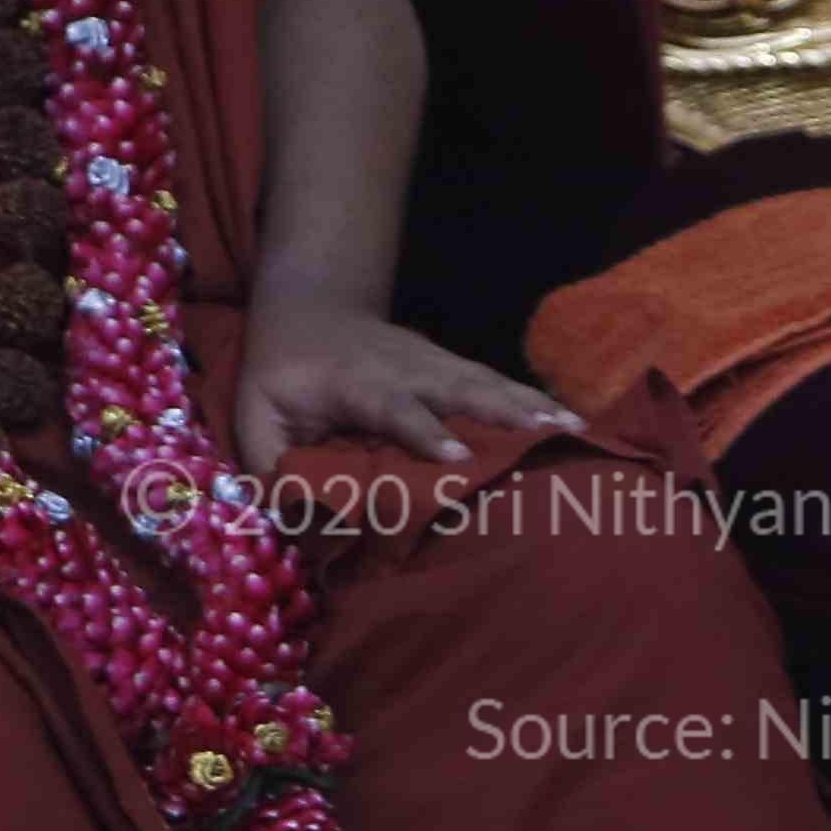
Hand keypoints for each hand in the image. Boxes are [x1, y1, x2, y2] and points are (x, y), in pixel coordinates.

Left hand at [235, 298, 579, 470]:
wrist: (309, 305)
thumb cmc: (280, 372)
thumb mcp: (256, 415)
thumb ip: (270, 465)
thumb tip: (290, 525)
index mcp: (354, 382)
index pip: (392, 405)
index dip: (422, 429)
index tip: (455, 455)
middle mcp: (402, 367)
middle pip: (456, 385)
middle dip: (499, 409)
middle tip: (544, 434)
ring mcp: (432, 361)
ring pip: (484, 380)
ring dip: (528, 404)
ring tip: (575, 428)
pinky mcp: (451, 365)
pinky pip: (495, 382)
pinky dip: (533, 399)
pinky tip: (571, 419)